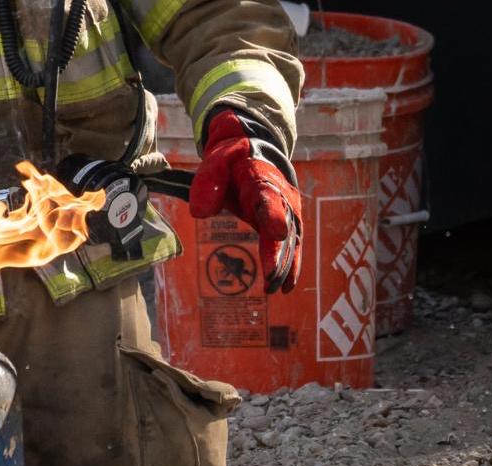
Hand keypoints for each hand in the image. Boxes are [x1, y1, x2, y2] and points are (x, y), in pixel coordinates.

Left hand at [190, 109, 302, 293]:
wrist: (255, 152)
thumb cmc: (232, 159)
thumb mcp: (215, 162)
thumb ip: (207, 182)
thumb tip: (200, 212)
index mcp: (261, 178)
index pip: (268, 197)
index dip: (273, 214)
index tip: (275, 232)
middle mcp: (281, 195)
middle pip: (284, 224)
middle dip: (279, 252)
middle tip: (272, 276)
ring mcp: (287, 209)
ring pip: (290, 239)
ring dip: (286, 265)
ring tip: (278, 289)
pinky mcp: (287, 222)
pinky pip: (291, 245)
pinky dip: (290, 265)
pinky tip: (286, 287)